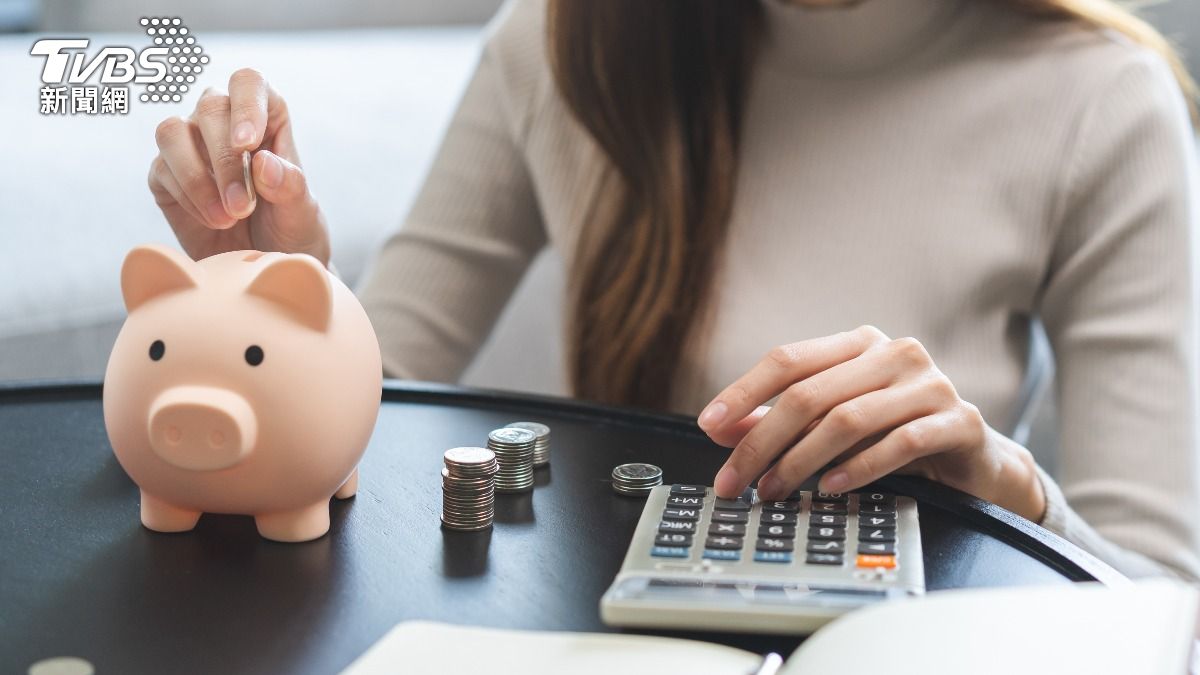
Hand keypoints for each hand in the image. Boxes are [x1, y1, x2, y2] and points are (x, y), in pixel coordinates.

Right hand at [147, 68, 329, 265]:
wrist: (266, 265)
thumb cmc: (291, 231)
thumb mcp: (302, 214)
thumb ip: (290, 187)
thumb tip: (264, 162)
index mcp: (266, 117)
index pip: (248, 83)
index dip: (246, 106)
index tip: (249, 145)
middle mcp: (224, 122)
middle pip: (210, 106)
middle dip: (226, 160)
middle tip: (244, 206)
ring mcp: (191, 146)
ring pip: (172, 131)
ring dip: (198, 177)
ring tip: (228, 217)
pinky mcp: (166, 175)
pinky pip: (162, 170)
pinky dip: (188, 198)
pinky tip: (213, 221)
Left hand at [699, 326, 1046, 521]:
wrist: (976, 461)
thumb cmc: (896, 434)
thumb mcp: (835, 424)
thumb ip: (782, 422)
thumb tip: (723, 430)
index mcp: (858, 344)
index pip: (788, 359)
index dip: (743, 391)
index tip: (709, 424)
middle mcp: (894, 353)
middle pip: (809, 394)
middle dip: (762, 442)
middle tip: (734, 481)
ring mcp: (929, 384)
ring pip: (848, 418)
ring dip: (801, 460)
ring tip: (774, 490)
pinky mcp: (959, 420)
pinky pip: (900, 443)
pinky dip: (859, 467)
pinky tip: (831, 487)